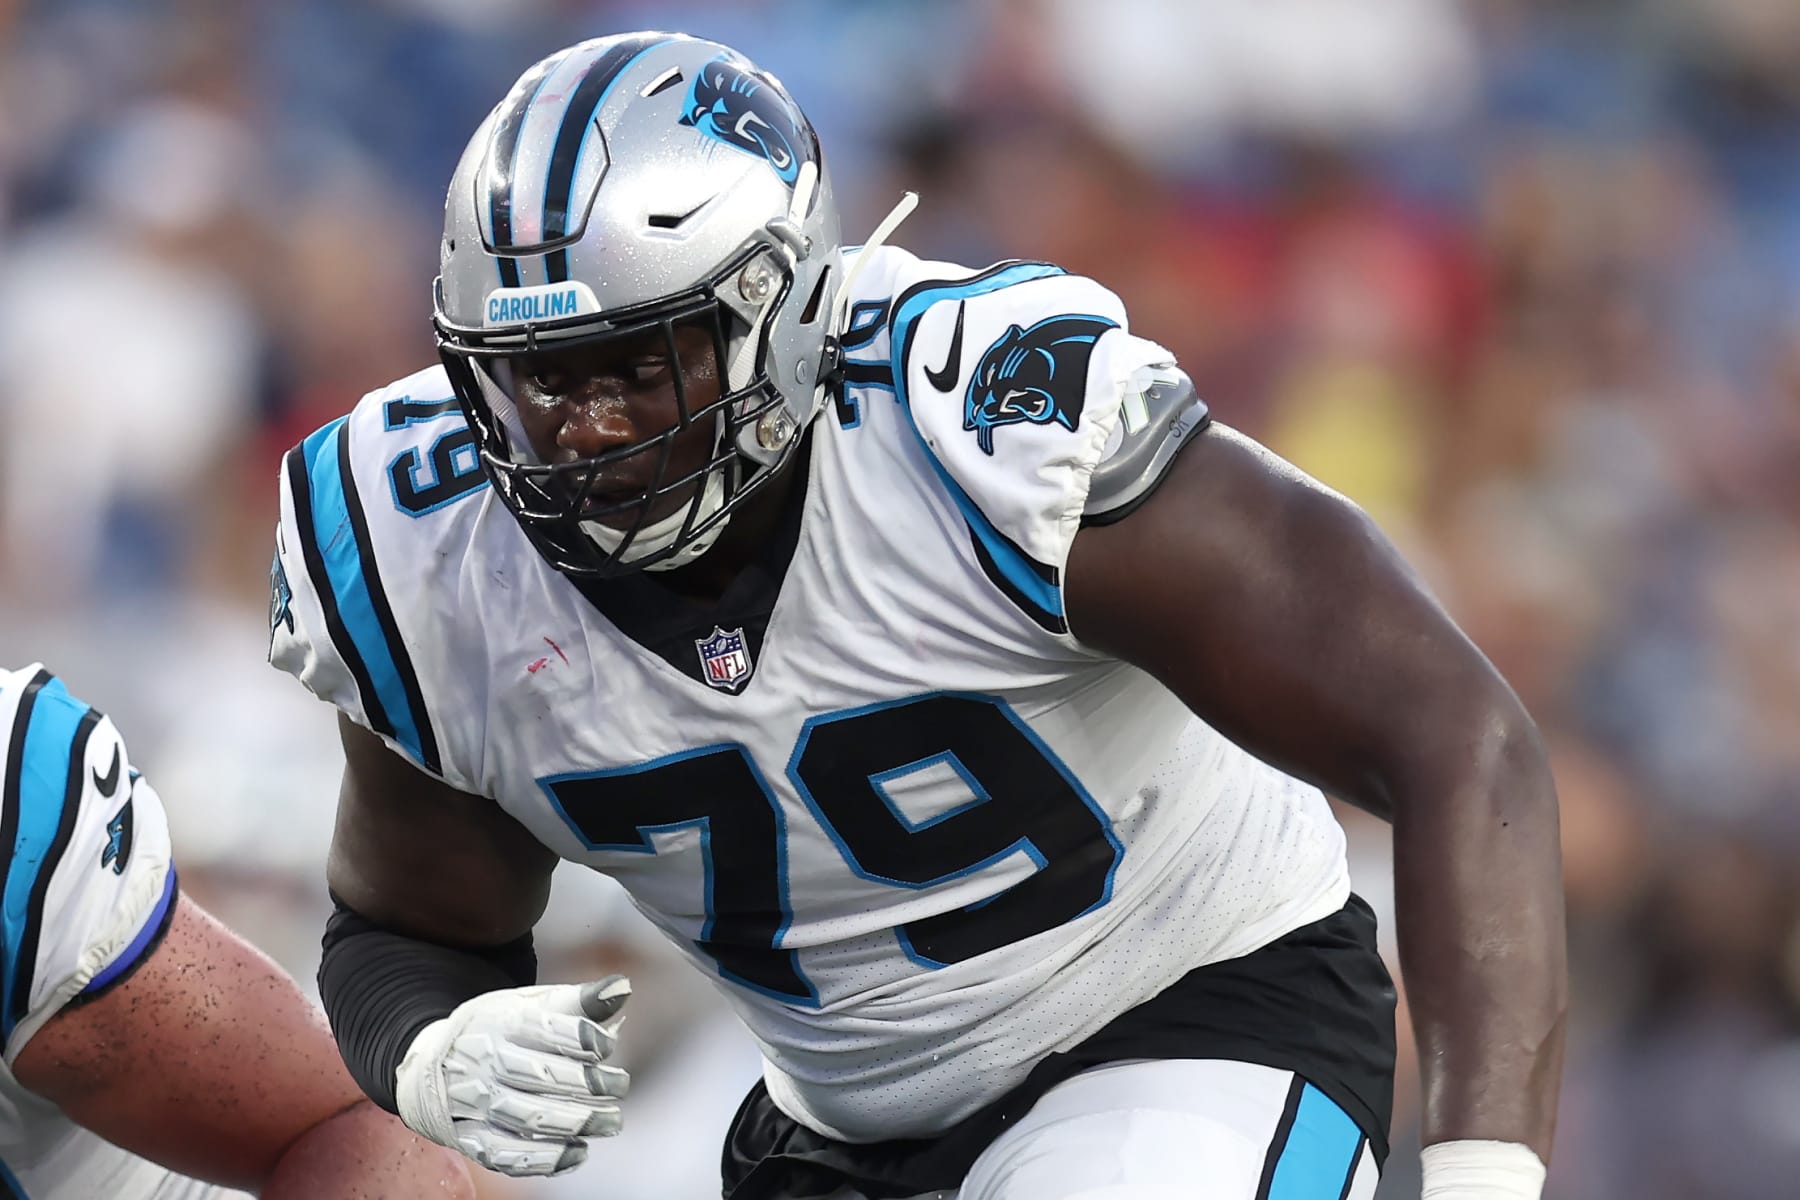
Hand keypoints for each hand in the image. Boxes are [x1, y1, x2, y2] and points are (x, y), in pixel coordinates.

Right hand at [395, 976, 630, 1177]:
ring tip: (611, 1120)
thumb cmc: (497, 1031)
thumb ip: (579, 1001)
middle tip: (620, 1085)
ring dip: (575, 1122)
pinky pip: (506, 1154)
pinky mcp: (472, 1138)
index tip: (606, 1044)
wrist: (435, 1064)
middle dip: (586, 1083)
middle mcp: (484, 1062)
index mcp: (500, 1022)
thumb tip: (622, 987)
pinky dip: (544, 1158)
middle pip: (538, 1075)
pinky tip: (577, 1152)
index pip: (542, 1028)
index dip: (579, 1037)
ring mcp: (475, 1103)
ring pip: (526, 1117)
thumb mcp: (531, 1006)